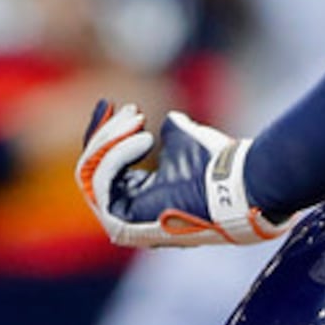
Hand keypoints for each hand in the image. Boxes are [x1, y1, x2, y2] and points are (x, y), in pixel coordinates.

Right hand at [77, 100, 284, 247]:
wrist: (234, 185)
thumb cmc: (213, 166)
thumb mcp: (182, 139)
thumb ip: (169, 133)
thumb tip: (168, 120)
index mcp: (140, 198)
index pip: (102, 167)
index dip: (102, 133)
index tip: (110, 102)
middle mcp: (127, 213)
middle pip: (91, 168)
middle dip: (105, 134)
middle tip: (131, 110)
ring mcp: (122, 221)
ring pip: (91, 173)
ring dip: (109, 139)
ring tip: (140, 121)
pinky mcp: (122, 222)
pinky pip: (102, 181)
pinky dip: (117, 153)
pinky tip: (145, 139)